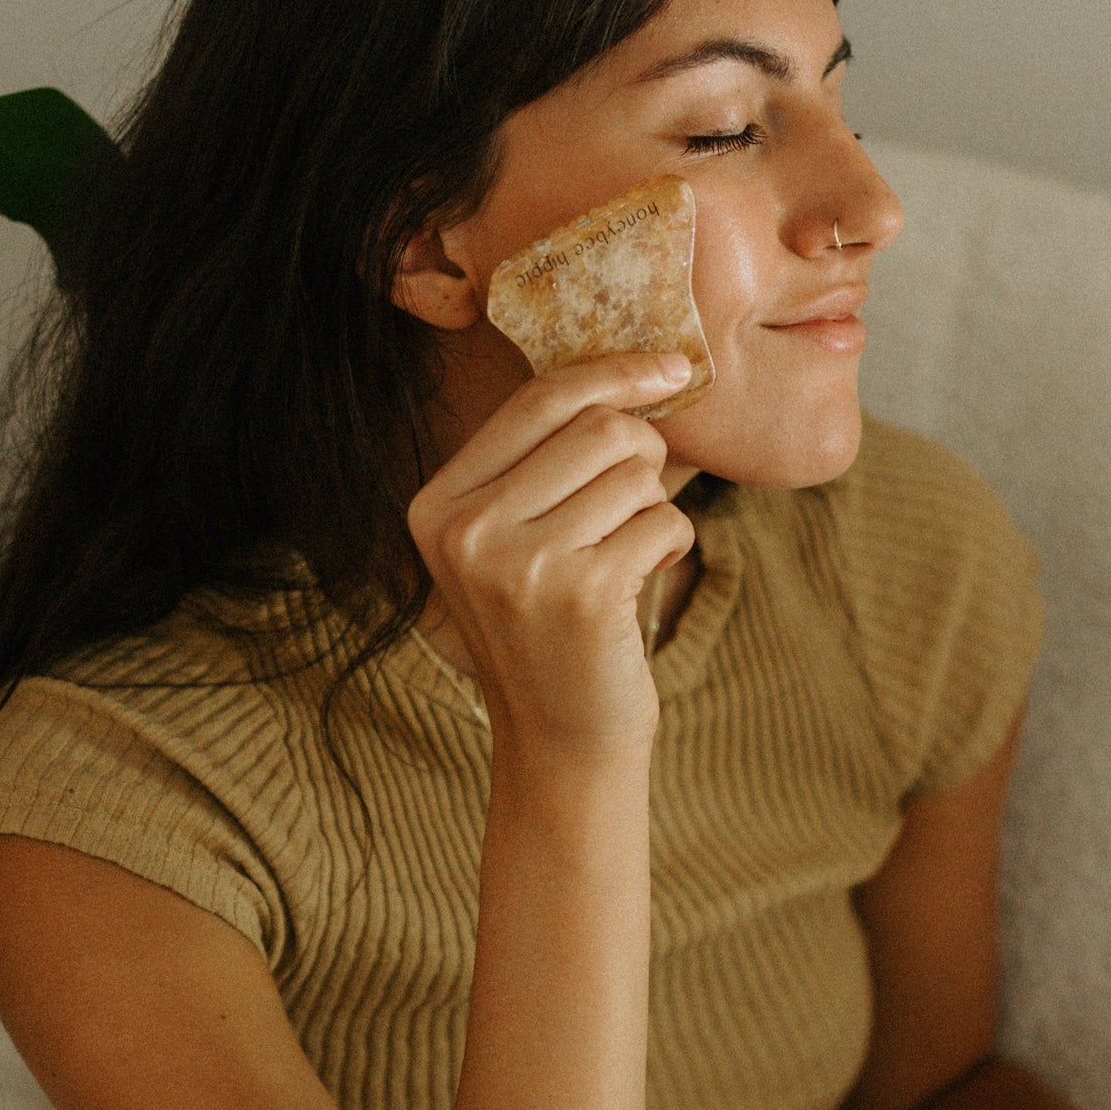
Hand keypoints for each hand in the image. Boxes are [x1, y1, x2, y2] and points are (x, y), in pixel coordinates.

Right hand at [404, 350, 697, 764]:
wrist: (562, 741)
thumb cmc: (554, 622)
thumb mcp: (520, 534)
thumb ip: (554, 455)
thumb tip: (646, 369)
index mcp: (437, 502)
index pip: (539, 399)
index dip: (615, 371)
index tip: (673, 369)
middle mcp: (465, 530)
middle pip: (599, 428)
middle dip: (642, 457)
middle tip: (633, 506)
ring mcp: (519, 564)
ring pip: (638, 474)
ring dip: (655, 508)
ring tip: (626, 554)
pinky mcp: (581, 596)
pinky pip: (664, 523)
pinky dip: (673, 545)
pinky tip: (642, 581)